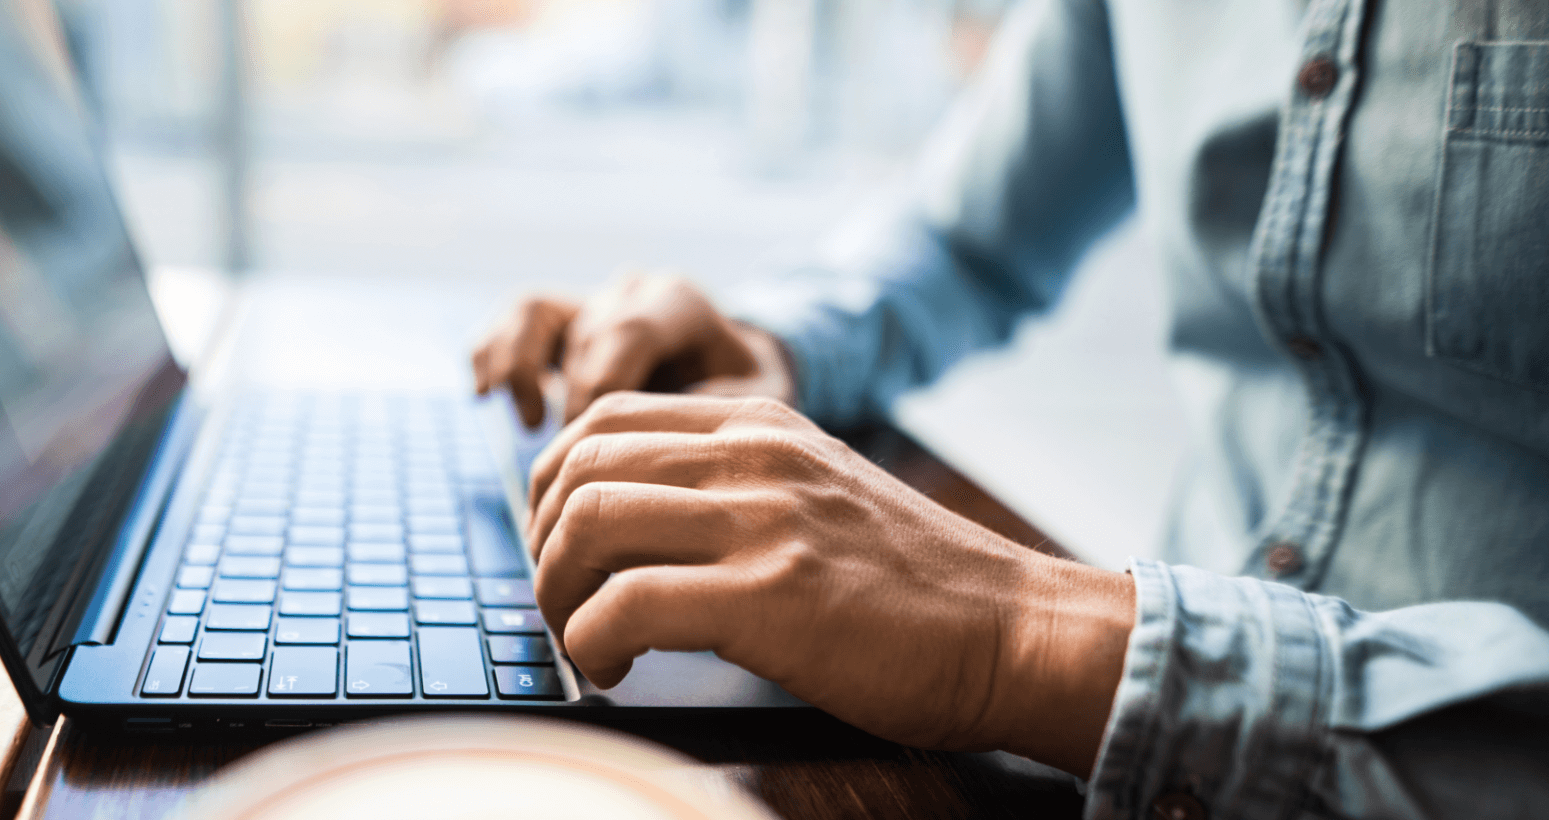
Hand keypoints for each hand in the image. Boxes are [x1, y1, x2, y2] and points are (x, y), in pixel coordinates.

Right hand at [471, 271, 794, 428]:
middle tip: (582, 459)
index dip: (606, 393)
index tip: (604, 447)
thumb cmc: (747, 395)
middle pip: (583, 335)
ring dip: (520, 370)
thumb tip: (661, 436)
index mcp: (681, 302)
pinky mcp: (560, 319)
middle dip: (576, 402)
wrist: (735, 372)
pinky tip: (484, 396)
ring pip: (533, 312)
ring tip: (530, 424)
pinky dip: (490, 353)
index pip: (628, 332)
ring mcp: (592, 300)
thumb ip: (716, 411)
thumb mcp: (756, 402)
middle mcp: (631, 291)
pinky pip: (512, 320)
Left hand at [525, 392, 1134, 776]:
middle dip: (542, 545)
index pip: (604, 419)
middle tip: (562, 602)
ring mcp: (762, 521)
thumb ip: (736, 490)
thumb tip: (630, 528)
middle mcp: (754, 457)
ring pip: (587, 526)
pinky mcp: (769, 597)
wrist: (1013, 632)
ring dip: (557, 595)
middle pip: (578, 468)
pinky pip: (624, 607)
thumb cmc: (917, 588)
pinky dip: (592, 643)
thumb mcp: (818, 496)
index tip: (557, 544)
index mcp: (760, 426)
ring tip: (583, 639)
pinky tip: (614, 670)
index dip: (552, 483)